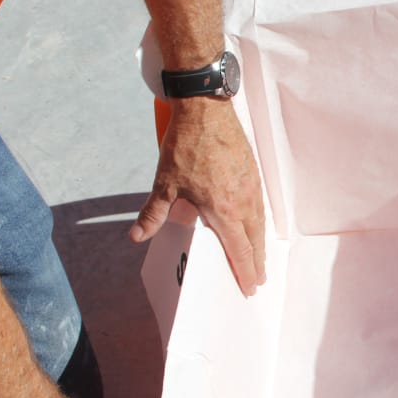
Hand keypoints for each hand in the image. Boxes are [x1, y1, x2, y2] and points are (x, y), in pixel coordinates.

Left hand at [130, 97, 266, 295]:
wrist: (206, 110)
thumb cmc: (186, 145)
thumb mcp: (164, 182)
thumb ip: (153, 213)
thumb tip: (137, 235)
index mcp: (223, 210)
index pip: (239, 251)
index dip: (245, 272)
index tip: (249, 288)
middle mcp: (243, 202)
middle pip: (255, 242)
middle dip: (256, 264)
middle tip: (258, 281)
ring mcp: (251, 187)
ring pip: (260, 224)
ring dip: (260, 244)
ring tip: (259, 258)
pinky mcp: (253, 173)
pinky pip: (260, 206)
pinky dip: (260, 222)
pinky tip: (256, 224)